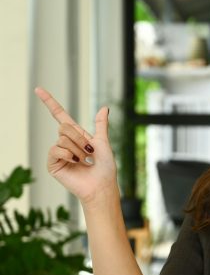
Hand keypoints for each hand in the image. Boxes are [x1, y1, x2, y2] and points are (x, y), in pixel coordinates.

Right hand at [35, 87, 117, 204]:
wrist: (102, 185)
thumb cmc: (105, 167)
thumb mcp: (103, 142)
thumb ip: (101, 125)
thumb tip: (105, 108)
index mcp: (77, 136)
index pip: (60, 116)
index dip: (50, 102)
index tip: (38, 89)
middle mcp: (66, 143)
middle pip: (64, 126)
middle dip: (80, 138)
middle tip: (89, 151)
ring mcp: (59, 154)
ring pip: (62, 138)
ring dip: (77, 148)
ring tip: (85, 160)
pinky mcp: (53, 164)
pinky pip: (55, 150)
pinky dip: (68, 155)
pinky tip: (76, 163)